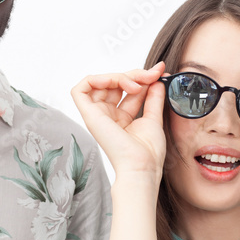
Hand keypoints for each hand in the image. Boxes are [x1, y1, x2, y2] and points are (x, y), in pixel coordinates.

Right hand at [71, 62, 166, 182]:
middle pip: (114, 84)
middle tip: (152, 75)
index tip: (158, 73)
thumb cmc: (148, 152)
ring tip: (137, 84)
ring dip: (120, 76)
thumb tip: (156, 79)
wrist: (142, 165)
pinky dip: (96, 79)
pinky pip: (81, 89)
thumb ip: (153, 97)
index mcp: (121, 118)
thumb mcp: (153, 117)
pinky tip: (115, 81)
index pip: (127, 90)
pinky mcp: (89, 115)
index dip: (141, 78)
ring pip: (100, 83)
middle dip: (134, 74)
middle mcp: (108, 116)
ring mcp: (97, 115)